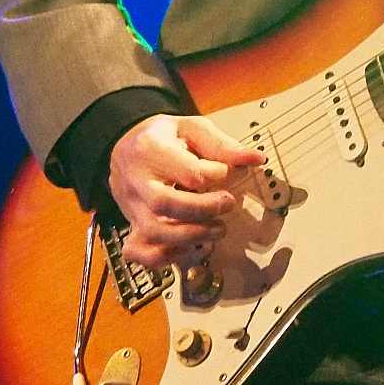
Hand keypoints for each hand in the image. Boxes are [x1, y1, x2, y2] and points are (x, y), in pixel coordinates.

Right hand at [106, 113, 263, 269]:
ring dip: (193, 236)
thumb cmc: (164, 138)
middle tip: (228, 204)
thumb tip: (256, 158)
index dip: (216, 174)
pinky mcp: (131, 226)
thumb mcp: (192, 128)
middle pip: (164, 204)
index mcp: (150, 149)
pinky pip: (141, 253)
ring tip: (218, 229)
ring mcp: (130, 207)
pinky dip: (168, 256)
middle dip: (203, 210)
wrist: (127, 148)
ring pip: (154, 232)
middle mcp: (134, 181)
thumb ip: (222, 145)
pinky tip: (192, 247)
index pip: (188, 171)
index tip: (226, 172)